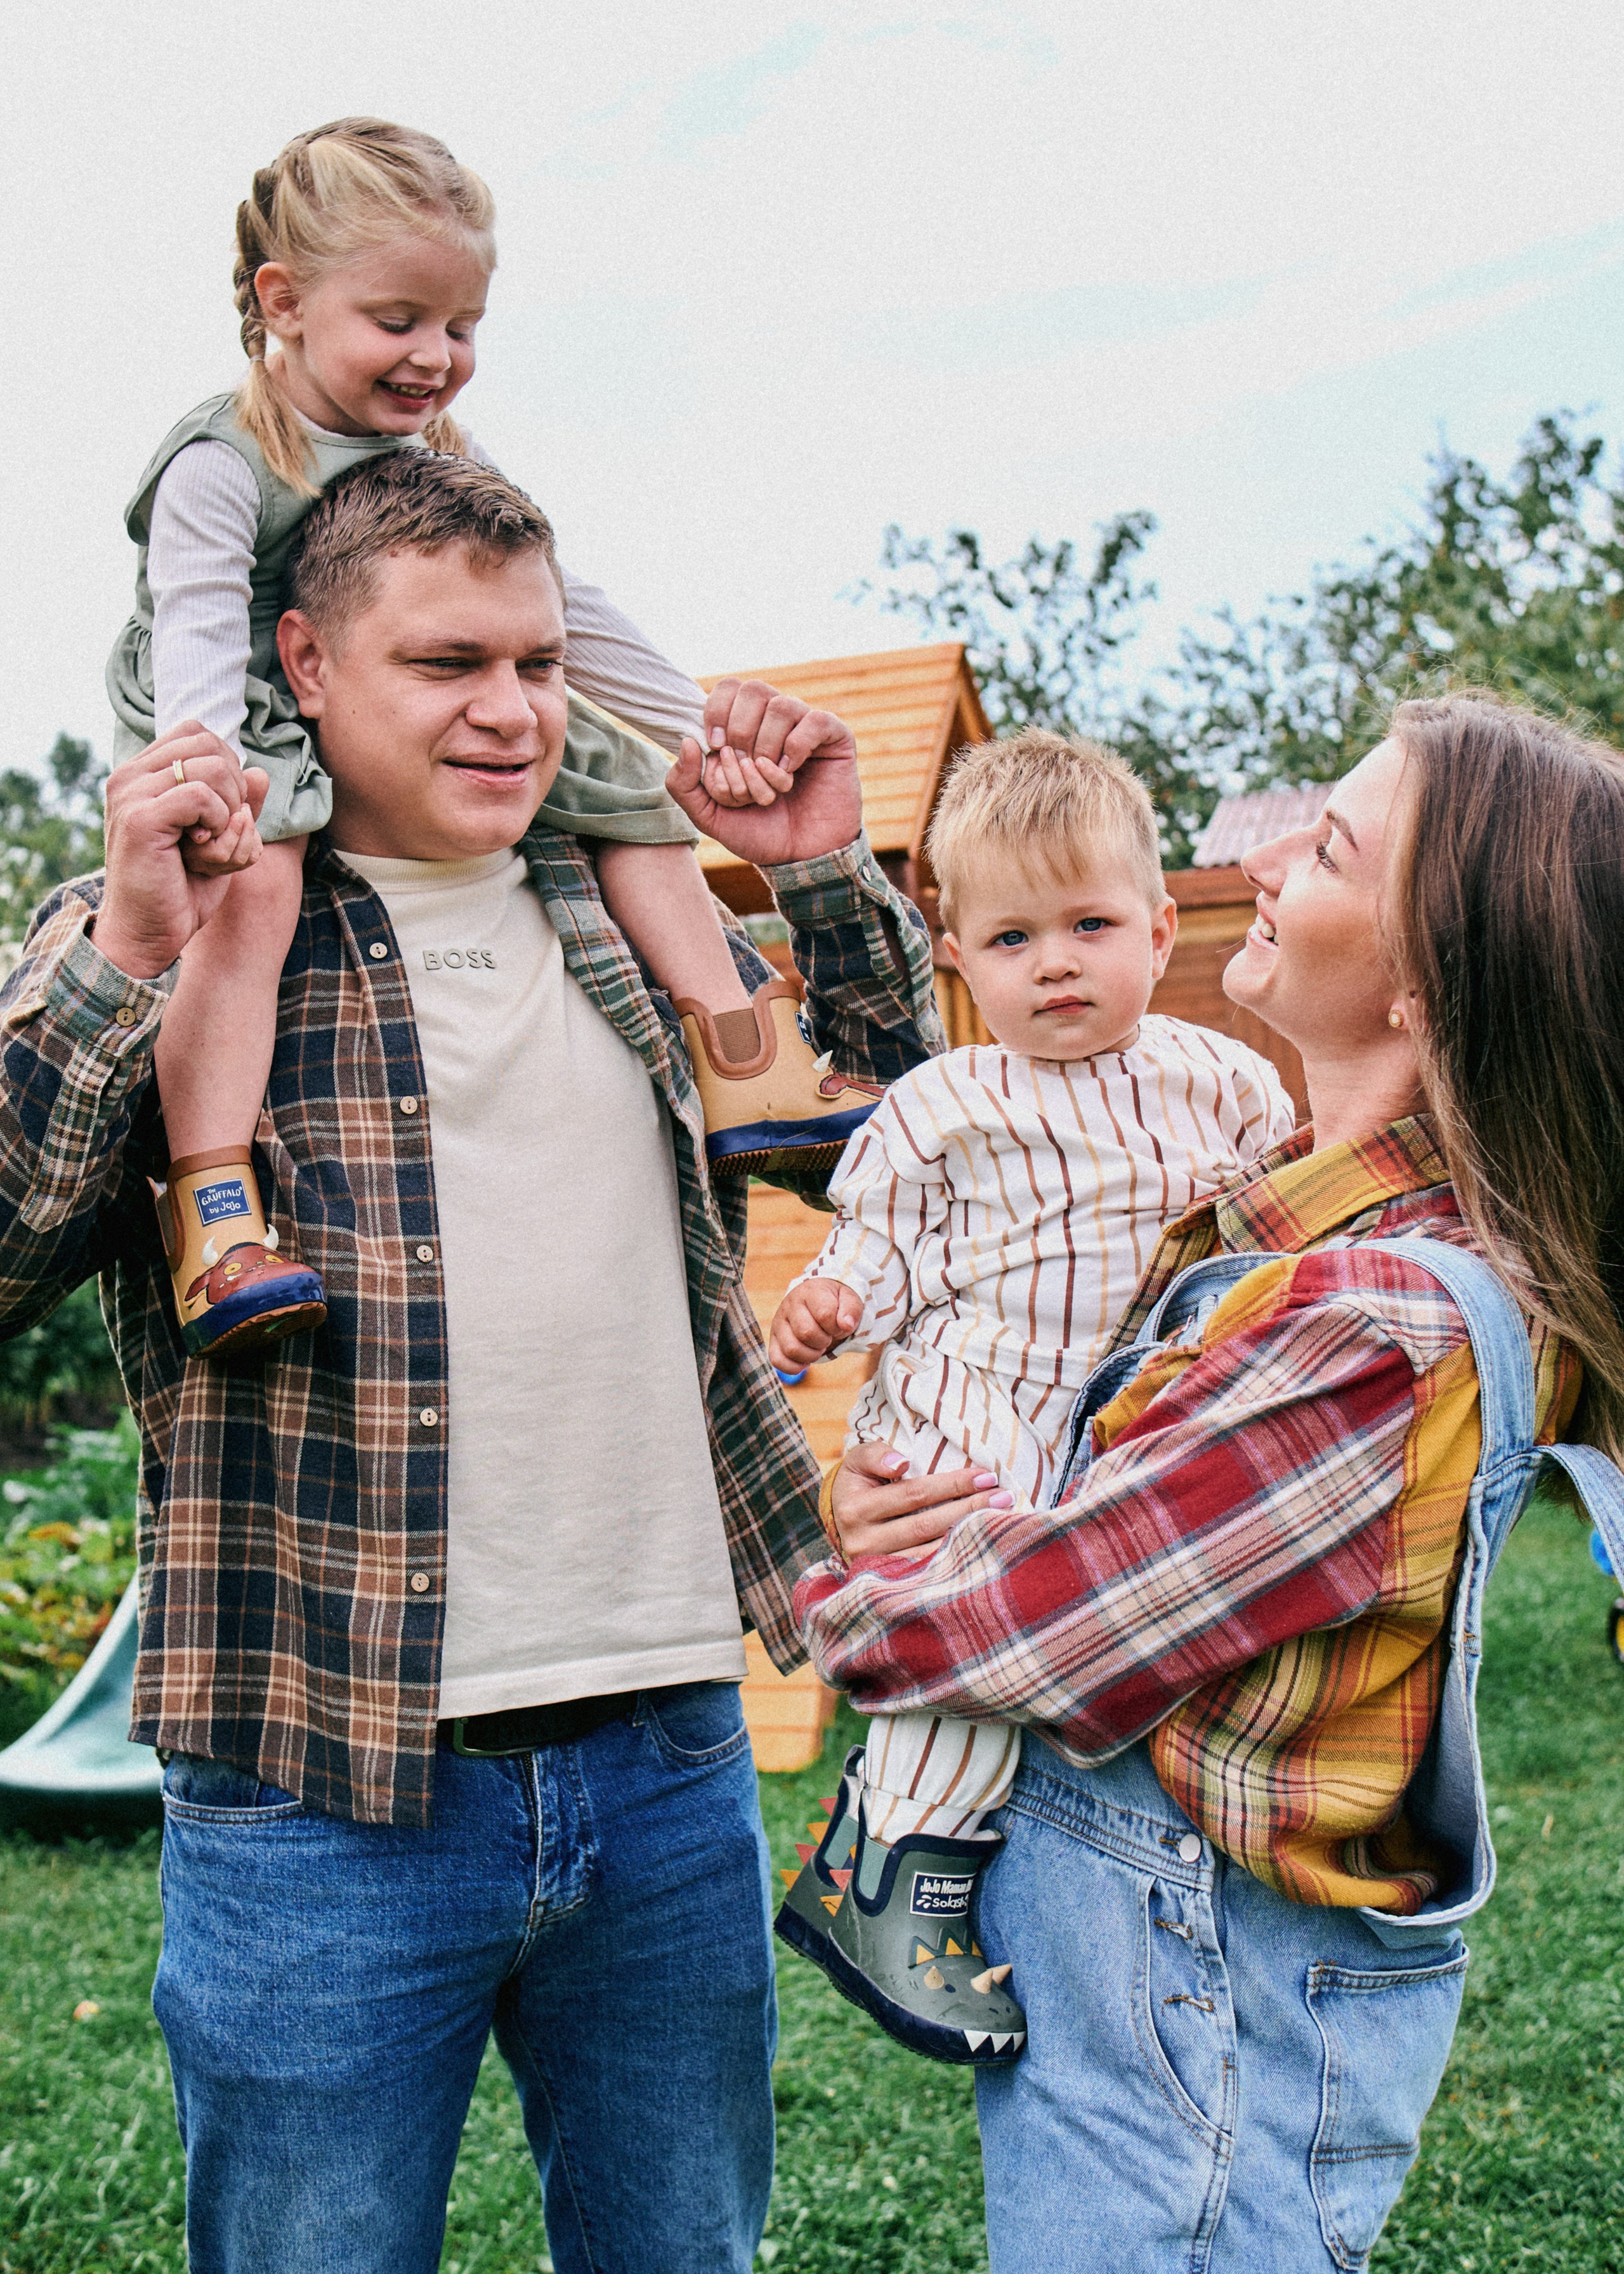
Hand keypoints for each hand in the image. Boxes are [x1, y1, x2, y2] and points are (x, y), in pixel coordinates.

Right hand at [93, 724, 268, 980]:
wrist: (147, 933)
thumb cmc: (181, 887)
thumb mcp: (220, 839)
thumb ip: (238, 803)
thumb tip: (260, 772)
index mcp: (141, 773)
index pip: (198, 733)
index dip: (227, 767)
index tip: (222, 811)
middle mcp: (129, 775)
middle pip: (211, 745)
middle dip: (235, 790)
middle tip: (220, 831)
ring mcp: (130, 794)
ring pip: (214, 769)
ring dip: (231, 812)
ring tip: (210, 846)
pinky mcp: (140, 818)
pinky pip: (202, 797)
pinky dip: (219, 825)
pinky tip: (201, 852)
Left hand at [667, 679, 860, 866]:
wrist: (799, 860)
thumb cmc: (757, 833)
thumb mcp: (708, 816)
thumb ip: (684, 785)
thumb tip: (687, 742)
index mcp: (745, 728)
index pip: (728, 688)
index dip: (717, 710)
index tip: (716, 746)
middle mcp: (775, 722)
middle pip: (753, 689)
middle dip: (740, 730)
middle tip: (744, 764)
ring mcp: (805, 728)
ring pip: (781, 705)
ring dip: (767, 745)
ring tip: (768, 777)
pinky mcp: (834, 739)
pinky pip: (815, 720)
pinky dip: (796, 747)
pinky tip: (790, 772)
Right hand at [770, 1278, 863, 1370]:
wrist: (815, 1300)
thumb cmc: (834, 1302)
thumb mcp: (849, 1299)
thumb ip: (851, 1310)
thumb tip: (845, 1325)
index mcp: (810, 1292)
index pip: (825, 1315)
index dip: (837, 1327)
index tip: (838, 1325)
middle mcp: (790, 1305)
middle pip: (806, 1333)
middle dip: (824, 1341)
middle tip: (827, 1337)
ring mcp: (779, 1323)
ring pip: (791, 1349)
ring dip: (811, 1355)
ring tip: (817, 1347)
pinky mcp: (773, 1339)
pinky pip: (777, 1360)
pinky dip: (794, 1367)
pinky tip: (805, 1360)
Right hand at [827, 1441, 1011, 1561]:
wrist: (842, 1524)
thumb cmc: (860, 1485)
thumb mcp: (858, 1462)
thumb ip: (876, 1454)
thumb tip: (902, 1463)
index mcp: (854, 1509)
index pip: (913, 1494)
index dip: (952, 1485)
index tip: (987, 1476)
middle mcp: (862, 1543)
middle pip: (926, 1525)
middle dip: (968, 1509)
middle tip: (1004, 1497)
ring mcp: (875, 1569)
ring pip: (930, 1553)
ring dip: (968, 1536)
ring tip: (1001, 1520)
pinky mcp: (889, 1588)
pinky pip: (928, 1574)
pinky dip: (956, 1561)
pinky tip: (981, 1547)